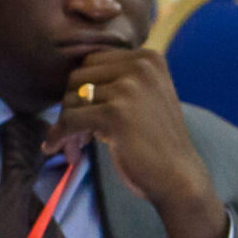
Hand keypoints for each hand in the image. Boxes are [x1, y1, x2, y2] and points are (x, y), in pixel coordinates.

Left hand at [46, 48, 227, 237]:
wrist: (180, 178)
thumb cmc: (158, 143)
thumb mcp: (145, 98)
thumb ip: (118, 80)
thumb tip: (66, 79)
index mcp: (149, 59)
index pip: (91, 62)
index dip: (83, 90)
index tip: (87, 117)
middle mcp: (141, 66)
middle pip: (77, 77)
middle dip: (71, 106)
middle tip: (78, 134)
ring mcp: (129, 88)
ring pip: (71, 99)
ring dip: (66, 125)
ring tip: (76, 146)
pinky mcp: (116, 113)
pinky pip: (70, 119)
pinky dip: (60, 136)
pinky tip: (58, 148)